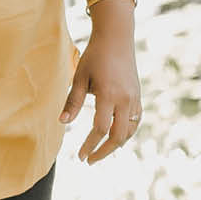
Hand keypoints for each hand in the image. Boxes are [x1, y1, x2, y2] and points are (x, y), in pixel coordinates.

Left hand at [60, 27, 141, 163]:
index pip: (100, 129)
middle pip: (118, 136)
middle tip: (89, 160)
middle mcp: (125, 99)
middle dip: (104, 151)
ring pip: (130, 131)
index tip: (80, 156)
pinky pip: (135, 121)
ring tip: (100, 152)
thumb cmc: (94, 56)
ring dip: (116, 145)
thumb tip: (62, 123)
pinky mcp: (138, 96)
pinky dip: (126, 133)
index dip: (90, 145)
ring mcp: (134, 98)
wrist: (117, 38)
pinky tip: (115, 138)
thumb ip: (73, 101)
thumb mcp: (79, 77)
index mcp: (108, 94)